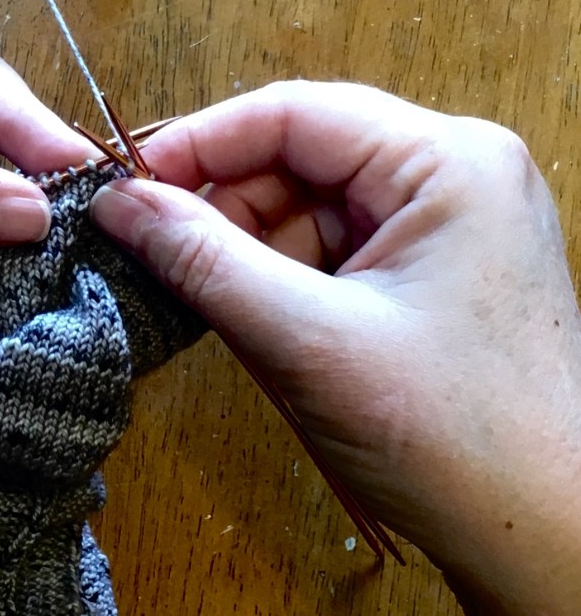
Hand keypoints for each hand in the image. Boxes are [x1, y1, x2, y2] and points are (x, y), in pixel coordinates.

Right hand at [90, 81, 580, 613]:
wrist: (541, 539)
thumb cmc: (452, 439)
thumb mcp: (306, 340)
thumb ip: (202, 260)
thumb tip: (116, 203)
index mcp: (447, 162)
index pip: (294, 113)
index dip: (200, 142)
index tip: (126, 185)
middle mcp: (452, 175)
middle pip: (298, 157)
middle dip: (224, 206)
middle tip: (155, 252)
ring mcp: (443, 224)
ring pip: (306, 207)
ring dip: (247, 250)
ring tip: (208, 303)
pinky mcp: (427, 270)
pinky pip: (328, 250)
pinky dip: (278, 280)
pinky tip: (256, 322)